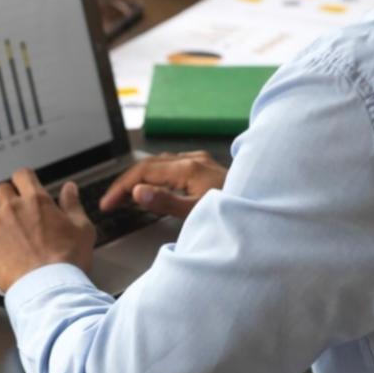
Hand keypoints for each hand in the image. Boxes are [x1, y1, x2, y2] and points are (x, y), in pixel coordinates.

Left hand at [0, 168, 94, 290]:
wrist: (48, 287)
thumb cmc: (67, 261)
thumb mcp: (82, 229)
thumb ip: (73, 205)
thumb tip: (70, 188)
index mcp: (37, 200)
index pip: (22, 175)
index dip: (23, 181)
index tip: (23, 189)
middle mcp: (12, 207)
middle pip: (1, 189)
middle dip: (6, 198)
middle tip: (11, 212)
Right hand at [99, 150, 226, 218]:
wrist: (265, 206)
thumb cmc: (235, 213)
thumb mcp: (198, 213)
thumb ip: (166, 202)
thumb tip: (137, 192)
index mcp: (188, 168)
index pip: (143, 172)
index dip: (121, 187)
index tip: (108, 204)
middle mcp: (192, 160)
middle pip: (149, 165)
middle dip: (126, 182)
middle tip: (111, 202)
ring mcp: (200, 161)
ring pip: (160, 163)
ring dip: (140, 177)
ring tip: (126, 195)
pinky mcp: (205, 167)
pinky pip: (173, 165)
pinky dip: (157, 175)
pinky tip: (155, 185)